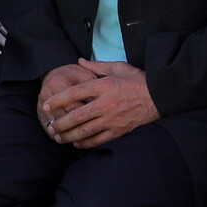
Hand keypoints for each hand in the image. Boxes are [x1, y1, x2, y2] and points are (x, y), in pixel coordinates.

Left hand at [43, 58, 158, 148]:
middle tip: (50, 125)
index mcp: (104, 86)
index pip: (74, 93)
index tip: (47, 104)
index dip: (58, 99)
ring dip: (69, 135)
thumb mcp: (118, 67)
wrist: (160, 96)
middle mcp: (106, 103)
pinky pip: (99, 139)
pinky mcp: (120, 130)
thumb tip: (79, 62)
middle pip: (77, 115)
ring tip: (58, 137)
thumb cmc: (138, 80)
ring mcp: (113, 118)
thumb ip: (96, 66)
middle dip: (60, 122)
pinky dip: (86, 143)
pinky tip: (77, 144)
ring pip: (85, 130)